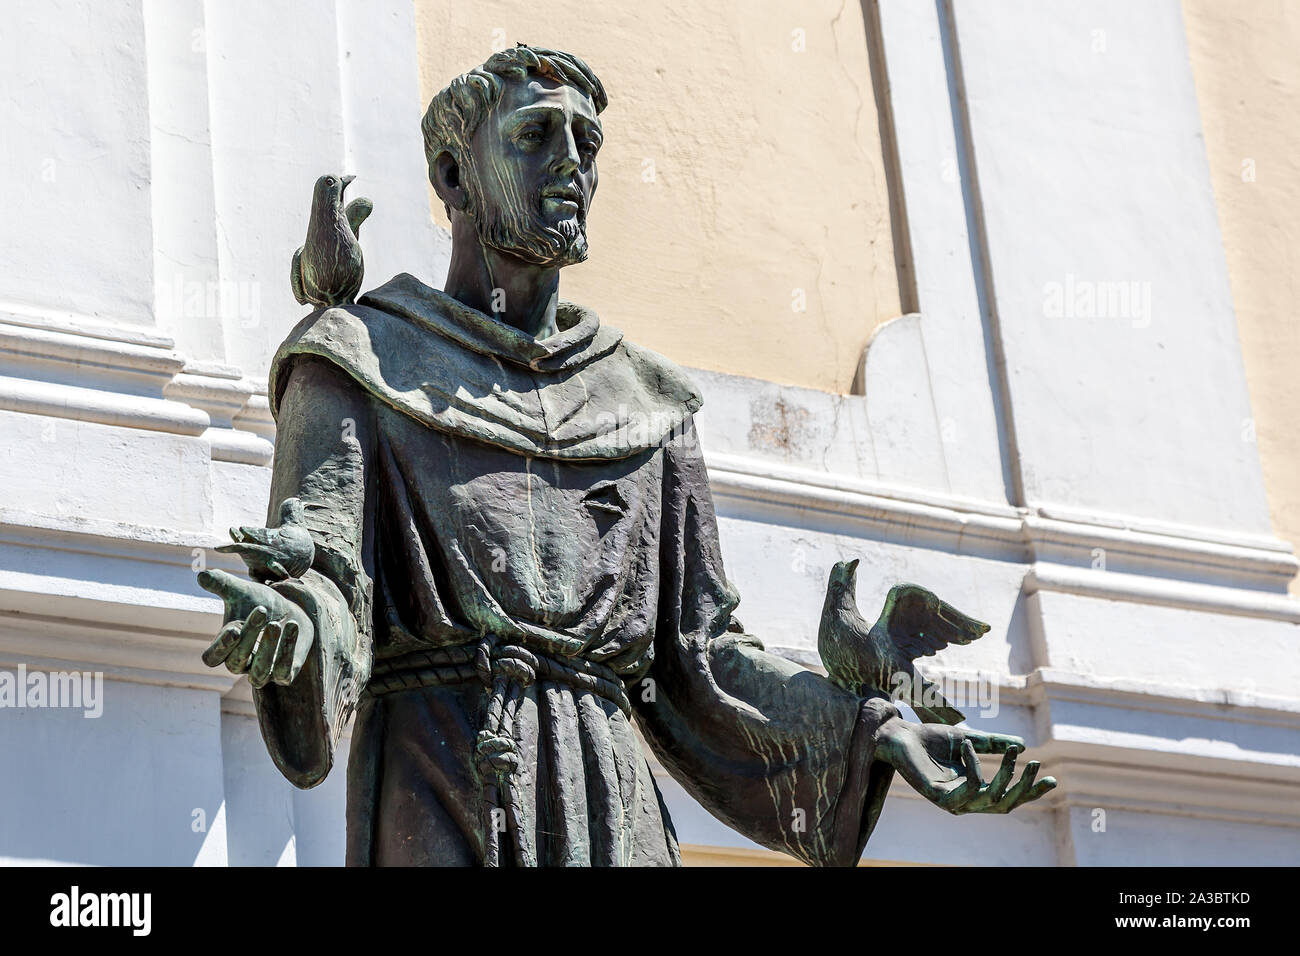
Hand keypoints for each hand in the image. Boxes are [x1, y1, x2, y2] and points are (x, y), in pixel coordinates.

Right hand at [197, 568, 314, 687]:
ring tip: (275, 624)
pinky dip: (287, 649)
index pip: (212, 658)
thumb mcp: (242, 592)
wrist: (293, 612)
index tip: (233, 627)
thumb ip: (222, 584)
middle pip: (236, 662)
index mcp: (226, 648)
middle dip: (249, 636)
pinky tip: (292, 625)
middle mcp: (241, 664)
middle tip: (262, 610)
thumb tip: (202, 574)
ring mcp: (263, 673)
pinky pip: (283, 672)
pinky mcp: (284, 675)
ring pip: (258, 674)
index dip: (220, 646)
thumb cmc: (262, 604)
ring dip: (267, 649)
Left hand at [876, 712, 1055, 813]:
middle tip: (1037, 765)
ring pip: (991, 799)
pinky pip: (969, 788)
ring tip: (1011, 751)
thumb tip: (1023, 745)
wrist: (898, 736)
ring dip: (1006, 775)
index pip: (1008, 799)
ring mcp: (951, 802)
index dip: (1030, 791)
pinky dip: (974, 766)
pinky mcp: (938, 797)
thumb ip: (993, 744)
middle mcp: (965, 802)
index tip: (1051, 778)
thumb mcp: (969, 739)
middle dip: (1024, 787)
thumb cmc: (930, 739)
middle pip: (1004, 805)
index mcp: (973, 791)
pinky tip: (967, 746)